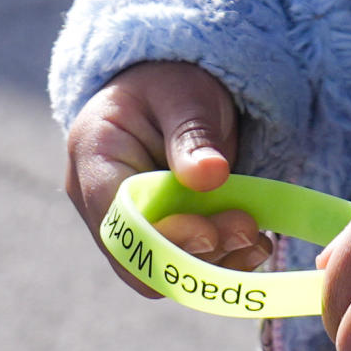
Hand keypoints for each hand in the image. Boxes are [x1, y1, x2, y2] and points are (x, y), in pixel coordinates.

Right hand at [63, 60, 266, 295]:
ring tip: (257, 239)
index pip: (117, 220)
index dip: (164, 238)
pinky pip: (179, 262)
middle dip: (195, 253)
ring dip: (213, 261)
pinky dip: (218, 260)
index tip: (212, 231)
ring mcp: (124, 221)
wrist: (171, 86)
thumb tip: (211, 176)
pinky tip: (253, 245)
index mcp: (93, 157)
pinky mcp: (154, 233)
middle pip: (137, 255)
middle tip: (248, 230)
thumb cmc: (171, 81)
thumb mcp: (185, 95)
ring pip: (160, 268)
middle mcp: (98, 200)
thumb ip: (193, 135)